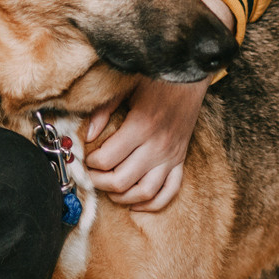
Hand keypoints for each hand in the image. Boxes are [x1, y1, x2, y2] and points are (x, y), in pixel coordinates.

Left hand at [83, 0, 235, 211]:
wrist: (191, 75)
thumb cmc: (156, 78)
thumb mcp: (127, 87)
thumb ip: (105, 110)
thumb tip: (90, 134)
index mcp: (141, 126)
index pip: (107, 159)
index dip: (91, 162)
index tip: (86, 156)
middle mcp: (157, 146)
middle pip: (122, 180)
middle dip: (100, 182)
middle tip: (91, 174)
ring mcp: (171, 156)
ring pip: (145, 192)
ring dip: (122, 197)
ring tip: (109, 189)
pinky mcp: (180, 160)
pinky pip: (169, 192)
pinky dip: (152, 204)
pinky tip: (135, 202)